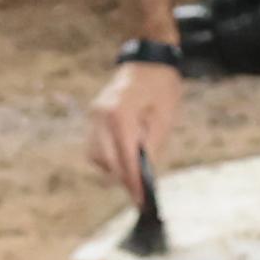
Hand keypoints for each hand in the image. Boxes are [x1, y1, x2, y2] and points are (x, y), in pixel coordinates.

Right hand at [86, 61, 181, 202]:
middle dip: (122, 180)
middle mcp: (101, 115)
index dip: (133, 183)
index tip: (142, 200)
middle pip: (104, 160)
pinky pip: (95, 144)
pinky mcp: (94, 114)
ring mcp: (94, 114)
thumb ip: (152, 147)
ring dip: (112, 168)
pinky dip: (108, 156)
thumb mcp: (164, 119)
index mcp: (120, 116)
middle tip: (139, 196)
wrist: (149, 59)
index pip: (124, 159)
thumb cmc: (162, 87)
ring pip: (95, 155)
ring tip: (135, 177)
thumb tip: (145, 175)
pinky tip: (126, 160)